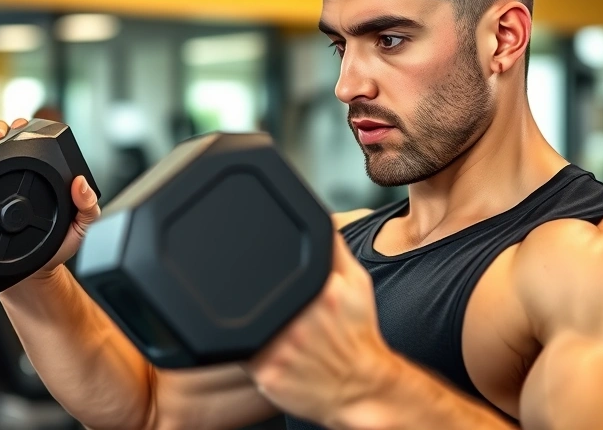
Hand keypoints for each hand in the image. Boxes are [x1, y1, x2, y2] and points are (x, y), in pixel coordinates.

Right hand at [0, 119, 100, 279]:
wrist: (28, 275)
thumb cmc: (55, 249)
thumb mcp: (79, 229)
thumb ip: (88, 208)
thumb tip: (82, 183)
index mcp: (42, 175)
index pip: (29, 141)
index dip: (21, 128)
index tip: (17, 129)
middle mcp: (17, 177)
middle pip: (1, 141)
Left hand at [245, 233, 396, 427]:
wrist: (362, 385)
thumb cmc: (358, 334)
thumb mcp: (356, 282)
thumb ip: (333, 247)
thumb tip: (317, 216)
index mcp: (317, 291)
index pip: (267, 270)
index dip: (250, 265)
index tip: (254, 271)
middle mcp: (296, 319)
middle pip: (250, 296)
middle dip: (254, 298)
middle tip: (270, 307)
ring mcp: (279, 348)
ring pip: (242, 325)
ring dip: (247, 324)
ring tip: (268, 328)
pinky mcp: (267, 374)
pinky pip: (240, 354)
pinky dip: (244, 350)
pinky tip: (264, 349)